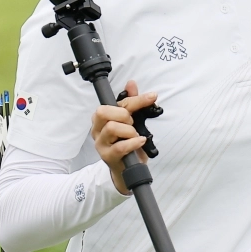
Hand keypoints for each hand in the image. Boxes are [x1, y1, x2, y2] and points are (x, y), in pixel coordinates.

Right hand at [91, 80, 157, 194]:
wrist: (127, 168)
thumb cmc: (128, 143)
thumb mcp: (132, 121)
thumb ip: (131, 102)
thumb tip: (131, 83)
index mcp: (102, 118)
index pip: (116, 102)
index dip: (136, 99)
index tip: (152, 97)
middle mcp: (97, 129)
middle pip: (103, 112)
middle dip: (123, 115)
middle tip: (132, 124)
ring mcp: (100, 143)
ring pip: (111, 128)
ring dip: (129, 130)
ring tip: (135, 136)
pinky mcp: (107, 156)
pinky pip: (119, 147)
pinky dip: (132, 143)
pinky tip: (140, 141)